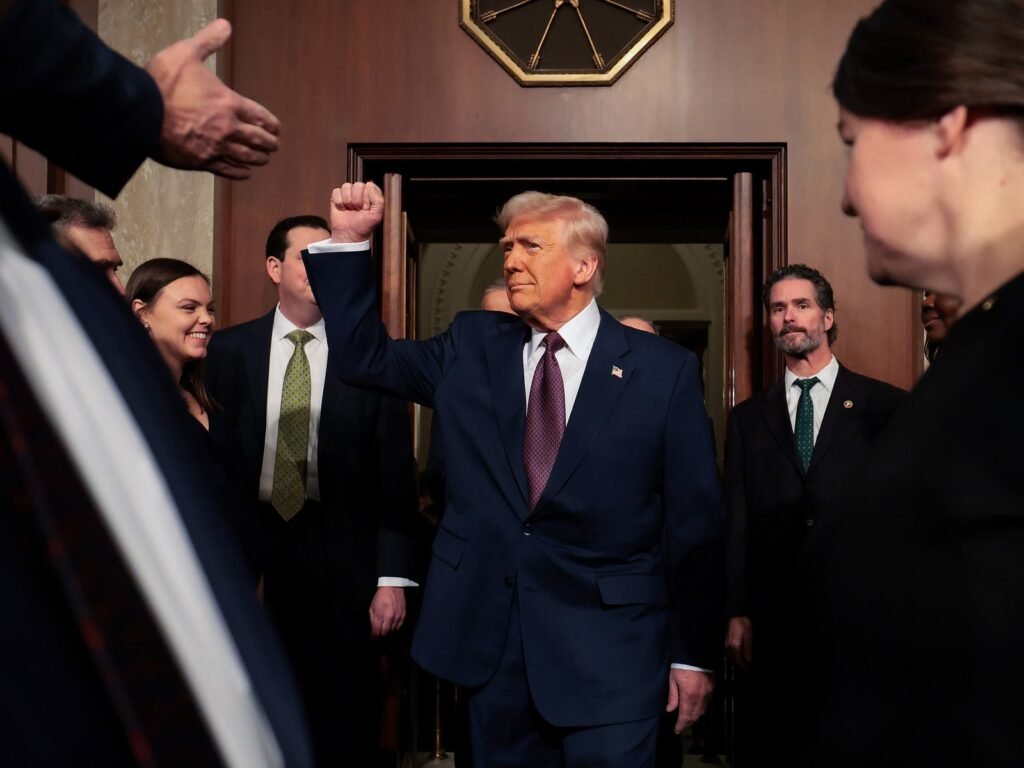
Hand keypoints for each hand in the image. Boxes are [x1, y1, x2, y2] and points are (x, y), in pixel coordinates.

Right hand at [145, 19, 280, 178]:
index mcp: (228, 103)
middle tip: (275, 146)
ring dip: (258, 158)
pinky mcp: (201, 161)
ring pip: (245, 157)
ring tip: (264, 160)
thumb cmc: (162, 83)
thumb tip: (225, 25)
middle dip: (268, 143)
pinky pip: (226, 169)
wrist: (140, 113)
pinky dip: (239, 172)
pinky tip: (245, 173)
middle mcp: (227, 128)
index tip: (277, 128)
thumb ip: (208, 41)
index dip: (271, 123)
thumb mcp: (186, 53)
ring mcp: (215, 147)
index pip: (259, 116)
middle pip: (257, 139)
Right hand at [330, 182, 384, 242]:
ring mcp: (348, 193)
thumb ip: (378, 200)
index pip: (369, 186)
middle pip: (357, 185)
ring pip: (346, 186)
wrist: (349, 235)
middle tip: (358, 210)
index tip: (366, 209)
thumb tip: (370, 185)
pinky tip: (342, 209)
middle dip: (357, 200)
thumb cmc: (364, 226)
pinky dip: (339, 202)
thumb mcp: (377, 215)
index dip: (367, 198)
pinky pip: (336, 191)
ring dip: (348, 201)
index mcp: (372, 194)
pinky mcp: (337, 197)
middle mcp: (360, 191)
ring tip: (350, 210)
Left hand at [368, 586, 405, 637]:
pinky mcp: (403, 615)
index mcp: (380, 615)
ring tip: (386, 628)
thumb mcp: (372, 607)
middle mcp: (389, 618)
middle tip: (380, 632)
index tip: (373, 638)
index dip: (374, 636)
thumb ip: (372, 619)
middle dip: (381, 633)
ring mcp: (397, 617)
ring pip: (393, 630)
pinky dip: (395, 627)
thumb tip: (373, 628)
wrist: (392, 587)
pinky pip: (400, 626)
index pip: (376, 631)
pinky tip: (393, 624)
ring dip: (389, 630)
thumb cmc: (380, 597)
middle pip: (385, 633)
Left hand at [666, 668, 713, 733]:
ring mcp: (708, 692)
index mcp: (689, 695)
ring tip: (687, 717)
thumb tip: (670, 709)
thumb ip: (673, 696)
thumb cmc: (680, 666)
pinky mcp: (712, 688)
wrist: (695, 653)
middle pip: (695, 715)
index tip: (677, 730)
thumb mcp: (673, 680)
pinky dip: (701, 707)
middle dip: (688, 722)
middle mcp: (700, 697)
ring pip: (702, 710)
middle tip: (681, 724)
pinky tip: (695, 706)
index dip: (681, 725)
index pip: (685, 715)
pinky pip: (707, 702)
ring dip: (695, 716)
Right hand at [725, 616, 752, 669]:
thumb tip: (748, 659)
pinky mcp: (727, 641)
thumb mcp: (749, 636)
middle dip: (740, 666)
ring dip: (736, 662)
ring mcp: (727, 643)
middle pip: (733, 660)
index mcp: (734, 645)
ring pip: (730, 657)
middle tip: (747, 669)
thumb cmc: (743, 624)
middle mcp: (728, 646)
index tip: (748, 670)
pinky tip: (739, 657)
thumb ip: (748, 648)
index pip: (738, 660)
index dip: (743, 666)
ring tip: (744, 665)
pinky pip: (730, 653)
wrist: (736, 614)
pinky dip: (734, 657)